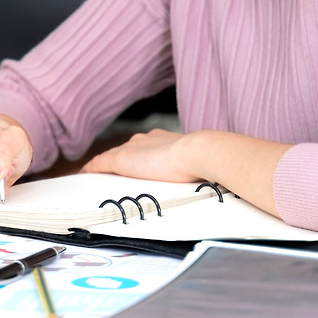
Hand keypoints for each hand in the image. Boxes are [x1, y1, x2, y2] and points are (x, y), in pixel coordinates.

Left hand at [83, 129, 291, 216]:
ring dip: (104, 166)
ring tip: (94, 177)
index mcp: (168, 140)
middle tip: (112, 172)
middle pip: (129, 149)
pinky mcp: (124, 159)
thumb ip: (212, 168)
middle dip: (120, 159)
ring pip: (112, 157)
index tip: (140, 163)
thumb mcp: (211, 164)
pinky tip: (84, 175)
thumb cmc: (214, 160)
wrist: (205, 152)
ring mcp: (135, 149)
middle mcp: (149, 140)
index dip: (143, 156)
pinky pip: (101, 164)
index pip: (149, 147)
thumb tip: (233, 176)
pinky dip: (92, 170)